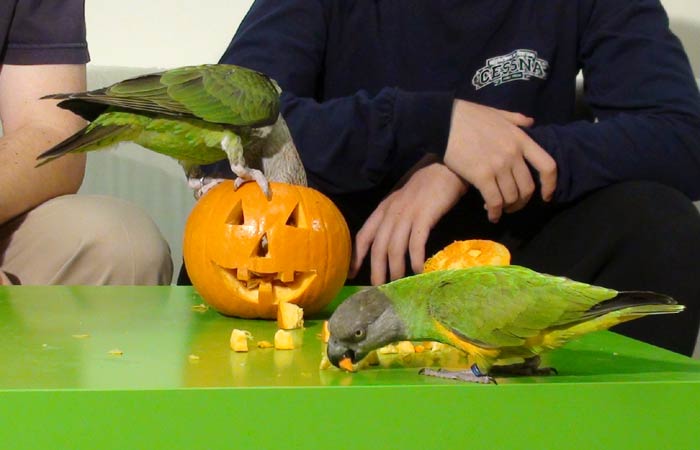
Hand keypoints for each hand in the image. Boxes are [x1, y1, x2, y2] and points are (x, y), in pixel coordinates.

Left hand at [349, 161, 467, 284]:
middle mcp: (391, 213)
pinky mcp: (424, 217)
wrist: (445, 169)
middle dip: (376, 270)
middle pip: (378, 247)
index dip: (356, 256)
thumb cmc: (426, 187)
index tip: (351, 273)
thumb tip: (391, 245)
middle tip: (378, 288)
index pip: (363, 235)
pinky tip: (418, 270)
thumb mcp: (402, 202)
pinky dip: (415, 259)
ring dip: (395, 268)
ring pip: (394, 248)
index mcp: (383, 210)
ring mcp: (407, 215)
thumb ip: (394, 219)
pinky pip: (415, 243)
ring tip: (398, 283)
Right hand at [443, 99, 556, 222]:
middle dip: (522, 202)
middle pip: (528, 188)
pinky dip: (495, 212)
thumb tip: (531, 123)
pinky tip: (491, 215)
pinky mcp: (482, 176)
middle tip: (513, 205)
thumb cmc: (470, 115)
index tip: (546, 196)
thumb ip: (517, 119)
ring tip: (499, 209)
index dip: (550, 185)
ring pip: (511, 197)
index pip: (547, 166)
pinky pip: (495, 201)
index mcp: (521, 139)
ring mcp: (498, 166)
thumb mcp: (499, 113)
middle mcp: (514, 154)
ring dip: (507, 208)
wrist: (445, 120)